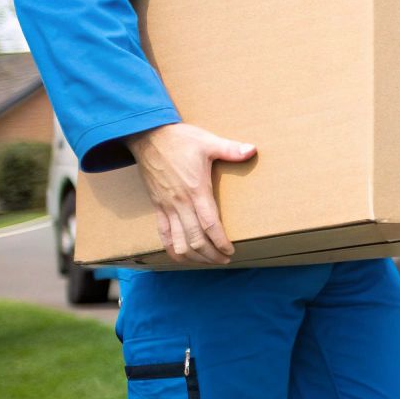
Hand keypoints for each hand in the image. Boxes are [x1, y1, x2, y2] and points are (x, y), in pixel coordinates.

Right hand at [127, 124, 255, 264]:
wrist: (147, 136)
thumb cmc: (179, 139)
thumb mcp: (208, 142)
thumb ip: (230, 149)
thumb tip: (252, 150)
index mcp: (196, 190)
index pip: (209, 225)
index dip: (220, 242)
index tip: (230, 251)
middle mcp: (180, 203)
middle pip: (194, 239)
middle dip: (210, 254)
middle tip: (225, 260)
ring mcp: (166, 206)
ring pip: (177, 242)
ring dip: (192, 256)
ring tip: (207, 261)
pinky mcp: (157, 206)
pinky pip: (163, 234)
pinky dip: (172, 249)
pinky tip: (181, 256)